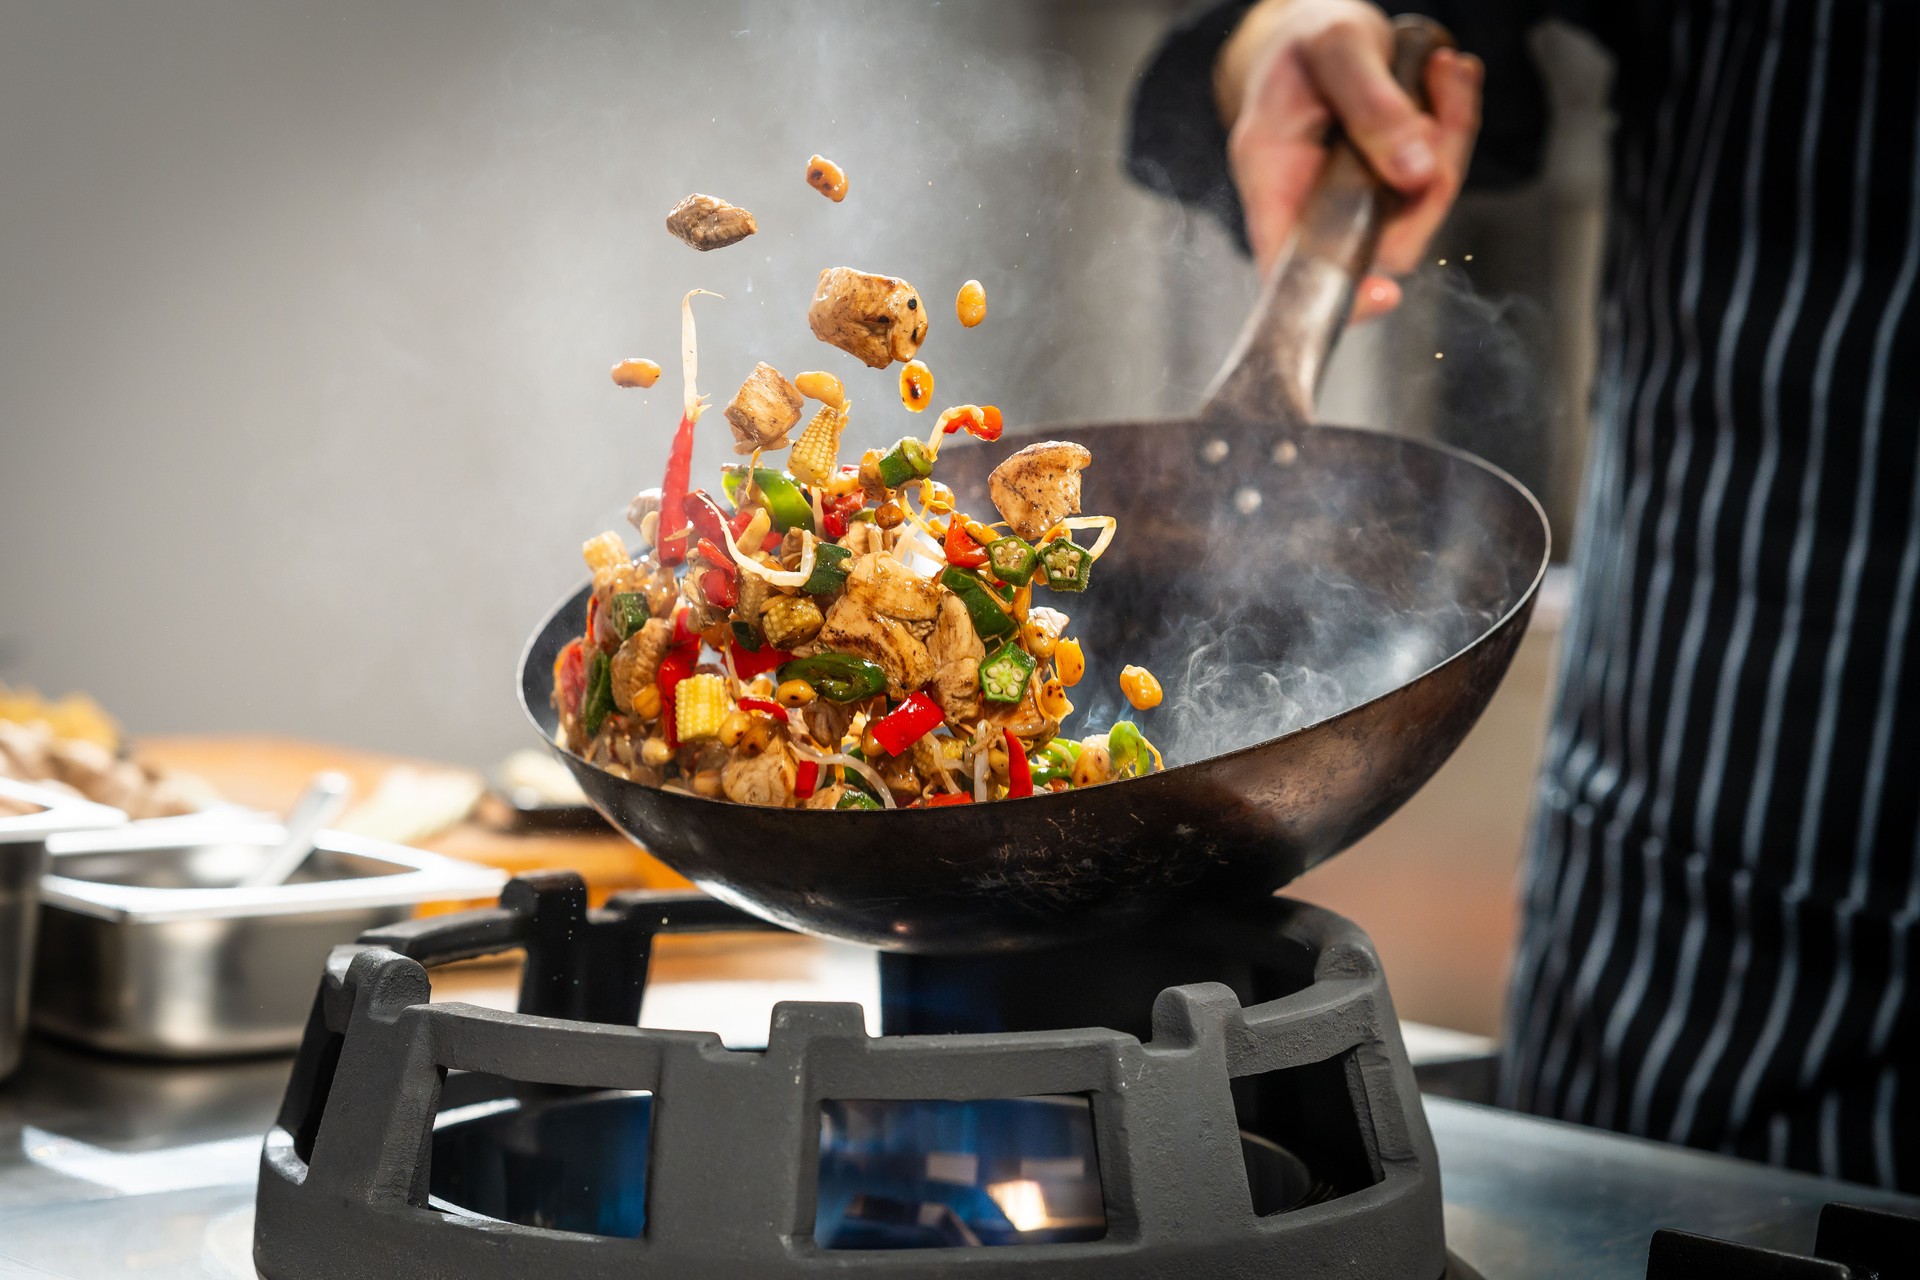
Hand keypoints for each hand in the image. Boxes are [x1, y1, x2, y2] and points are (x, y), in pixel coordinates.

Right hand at [1216, 0, 1481, 319]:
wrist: (1314, 28)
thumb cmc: (1305, 40)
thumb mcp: (1334, 49)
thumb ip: (1371, 105)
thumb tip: (1415, 173)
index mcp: (1271, 175)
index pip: (1289, 264)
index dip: (1334, 291)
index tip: (1382, 296)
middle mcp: (1311, 200)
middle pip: (1381, 238)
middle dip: (1431, 181)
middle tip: (1440, 104)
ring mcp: (1353, 198)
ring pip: (1419, 208)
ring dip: (1452, 140)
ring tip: (1446, 72)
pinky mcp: (1388, 184)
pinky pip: (1436, 178)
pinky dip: (1455, 126)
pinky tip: (1447, 77)